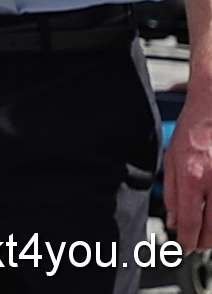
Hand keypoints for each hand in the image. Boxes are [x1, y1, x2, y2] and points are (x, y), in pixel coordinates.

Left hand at [166, 82, 211, 249]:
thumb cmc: (193, 129)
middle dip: (204, 243)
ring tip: (207, 234)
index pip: (191, 222)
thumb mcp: (171, 157)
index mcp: (193, 176)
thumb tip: (173, 221)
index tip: (183, 248)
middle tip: (195, 244)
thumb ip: (171, 192)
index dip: (187, 241)